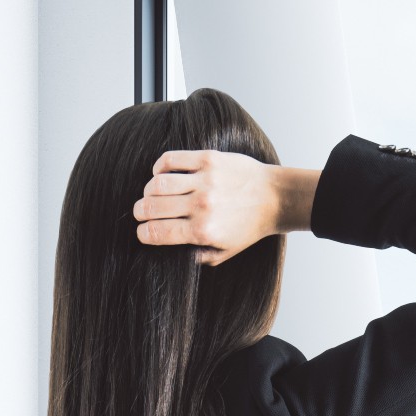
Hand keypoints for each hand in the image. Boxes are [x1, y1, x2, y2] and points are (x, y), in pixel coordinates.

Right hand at [134, 150, 315, 265]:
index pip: (158, 232)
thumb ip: (197, 256)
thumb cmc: (249, 226)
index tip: (142, 232)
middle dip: (140, 212)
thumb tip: (171, 250)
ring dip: (147, 191)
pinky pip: (170, 159)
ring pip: (157, 184)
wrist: (275, 198)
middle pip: (151, 207)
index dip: (143, 233)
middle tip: (141, 213)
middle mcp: (202, 205)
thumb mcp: (225, 251)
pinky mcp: (208, 160)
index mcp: (204, 231)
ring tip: (150, 195)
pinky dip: (158, 167)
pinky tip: (160, 174)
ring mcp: (204, 180)